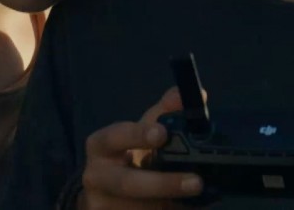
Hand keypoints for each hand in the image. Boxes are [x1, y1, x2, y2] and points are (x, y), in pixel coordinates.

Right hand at [77, 86, 205, 208]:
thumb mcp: (143, 131)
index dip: (138, 134)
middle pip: (126, 183)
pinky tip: (178, 209)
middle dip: (162, 184)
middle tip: (196, 182)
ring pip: (135, 208)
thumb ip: (167, 112)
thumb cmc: (129, 153)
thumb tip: (199, 93)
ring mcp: (99, 203)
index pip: (116, 136)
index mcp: (100, 145)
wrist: (105, 191)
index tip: (163, 133)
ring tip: (193, 201)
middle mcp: (94, 175)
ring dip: (165, 205)